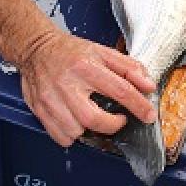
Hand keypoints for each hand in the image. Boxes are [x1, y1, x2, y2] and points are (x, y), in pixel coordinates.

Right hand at [13, 27, 156, 146]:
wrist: (37, 49)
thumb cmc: (70, 52)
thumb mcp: (103, 52)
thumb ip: (129, 68)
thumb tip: (148, 85)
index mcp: (86, 66)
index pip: (120, 90)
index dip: (138, 106)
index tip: (148, 115)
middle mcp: (67, 83)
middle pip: (94, 119)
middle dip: (113, 125)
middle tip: (118, 120)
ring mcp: (51, 98)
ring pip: (76, 131)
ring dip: (90, 130)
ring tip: (92, 117)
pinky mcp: (40, 109)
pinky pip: (61, 137)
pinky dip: (72, 136)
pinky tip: (76, 123)